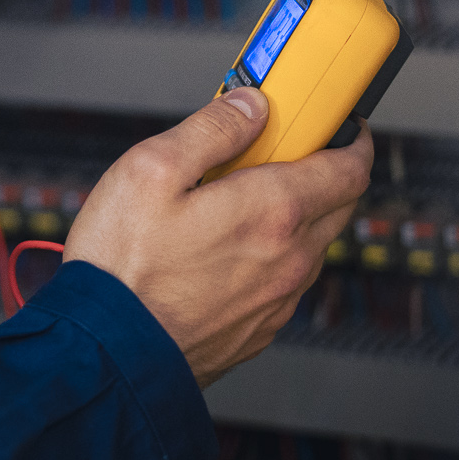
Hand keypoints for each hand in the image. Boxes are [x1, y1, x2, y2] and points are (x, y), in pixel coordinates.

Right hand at [62, 90, 372, 386]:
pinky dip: (272, 255)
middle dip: (322, 170)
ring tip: (238, 201)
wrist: (109, 353)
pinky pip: (284, 281)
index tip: (333, 122)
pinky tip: (224, 249)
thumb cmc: (124, 265)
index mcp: (273, 212)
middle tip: (278, 152)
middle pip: (340, 204)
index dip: (349, 137)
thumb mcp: (152, 169)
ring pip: (312, 244)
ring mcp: (278, 299)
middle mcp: (289, 258)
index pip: (349, 167)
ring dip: (295, 216)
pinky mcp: (259, 329)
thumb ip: (212, 129)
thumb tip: (251, 105)